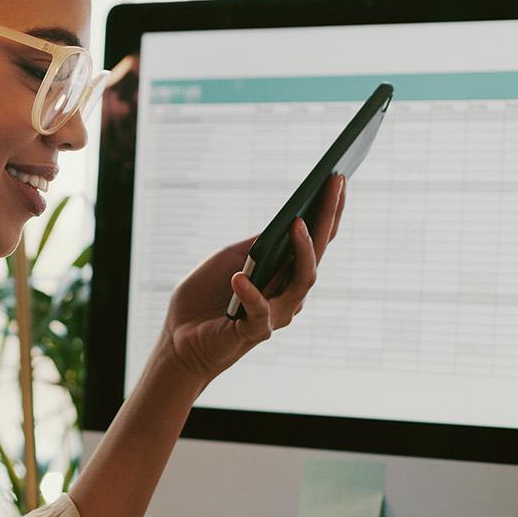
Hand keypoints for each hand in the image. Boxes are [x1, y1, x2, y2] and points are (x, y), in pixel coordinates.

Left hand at [155, 173, 346, 385]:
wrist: (180, 339)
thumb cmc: (206, 297)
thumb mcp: (231, 258)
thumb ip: (258, 244)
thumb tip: (287, 218)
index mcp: (284, 273)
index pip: (314, 238)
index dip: (328, 209)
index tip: (337, 177)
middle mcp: (288, 293)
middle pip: (317, 253)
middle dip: (328, 217)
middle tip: (334, 184)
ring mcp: (275, 314)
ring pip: (303, 281)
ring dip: (304, 251)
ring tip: (297, 223)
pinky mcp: (254, 332)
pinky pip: (259, 311)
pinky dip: (250, 293)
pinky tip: (239, 276)